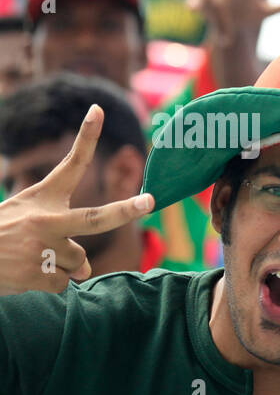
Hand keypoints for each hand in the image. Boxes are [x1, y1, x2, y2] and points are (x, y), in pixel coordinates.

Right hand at [0, 106, 152, 296]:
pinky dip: (49, 284)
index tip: (98, 110)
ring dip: (62, 267)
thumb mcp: (26, 220)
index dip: (86, 137)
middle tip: (149, 201)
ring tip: (30, 259)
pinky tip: (25, 274)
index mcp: (43, 198)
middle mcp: (46, 219)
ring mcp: (43, 246)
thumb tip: (86, 269)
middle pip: (96, 218)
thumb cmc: (0, 235)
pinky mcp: (38, 273)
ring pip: (79, 263)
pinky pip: (63, 284)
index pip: (70, 164)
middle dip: (126, 210)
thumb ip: (62, 237)